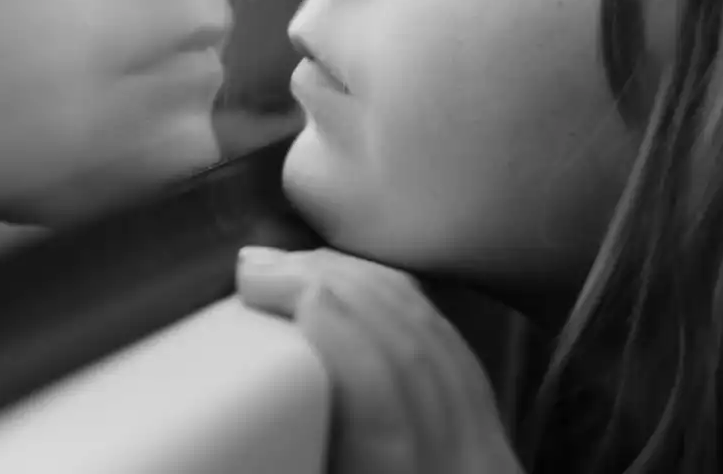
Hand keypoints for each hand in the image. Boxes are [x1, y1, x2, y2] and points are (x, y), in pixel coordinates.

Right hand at [236, 247, 522, 473]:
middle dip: (335, 288)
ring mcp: (490, 462)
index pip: (383, 406)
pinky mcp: (498, 451)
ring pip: (438, 343)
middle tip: (260, 268)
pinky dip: (406, 310)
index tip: (273, 289)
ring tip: (296, 267)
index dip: (335, 333)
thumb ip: (287, 462)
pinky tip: (361, 291)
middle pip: (411, 353)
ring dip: (365, 287)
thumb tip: (224, 441)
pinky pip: (457, 355)